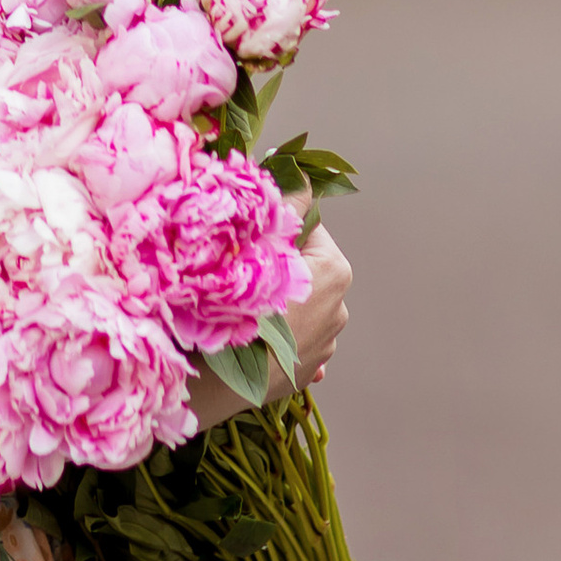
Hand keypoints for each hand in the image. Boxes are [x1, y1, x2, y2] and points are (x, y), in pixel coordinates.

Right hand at [186, 219, 353, 426]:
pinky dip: (273, 334)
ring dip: (272, 302)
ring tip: (239, 309)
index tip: (247, 238)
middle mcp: (339, 307)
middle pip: (300, 267)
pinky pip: (289, 338)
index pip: (305, 227)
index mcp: (334, 271)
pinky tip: (250, 338)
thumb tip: (303, 176)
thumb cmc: (239, 309)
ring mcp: (325, 344)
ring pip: (294, 304)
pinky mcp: (307, 371)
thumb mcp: (258, 247)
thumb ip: (284, 209)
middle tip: (237, 274)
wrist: (222, 384)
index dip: (273, 228)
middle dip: (272, 266)